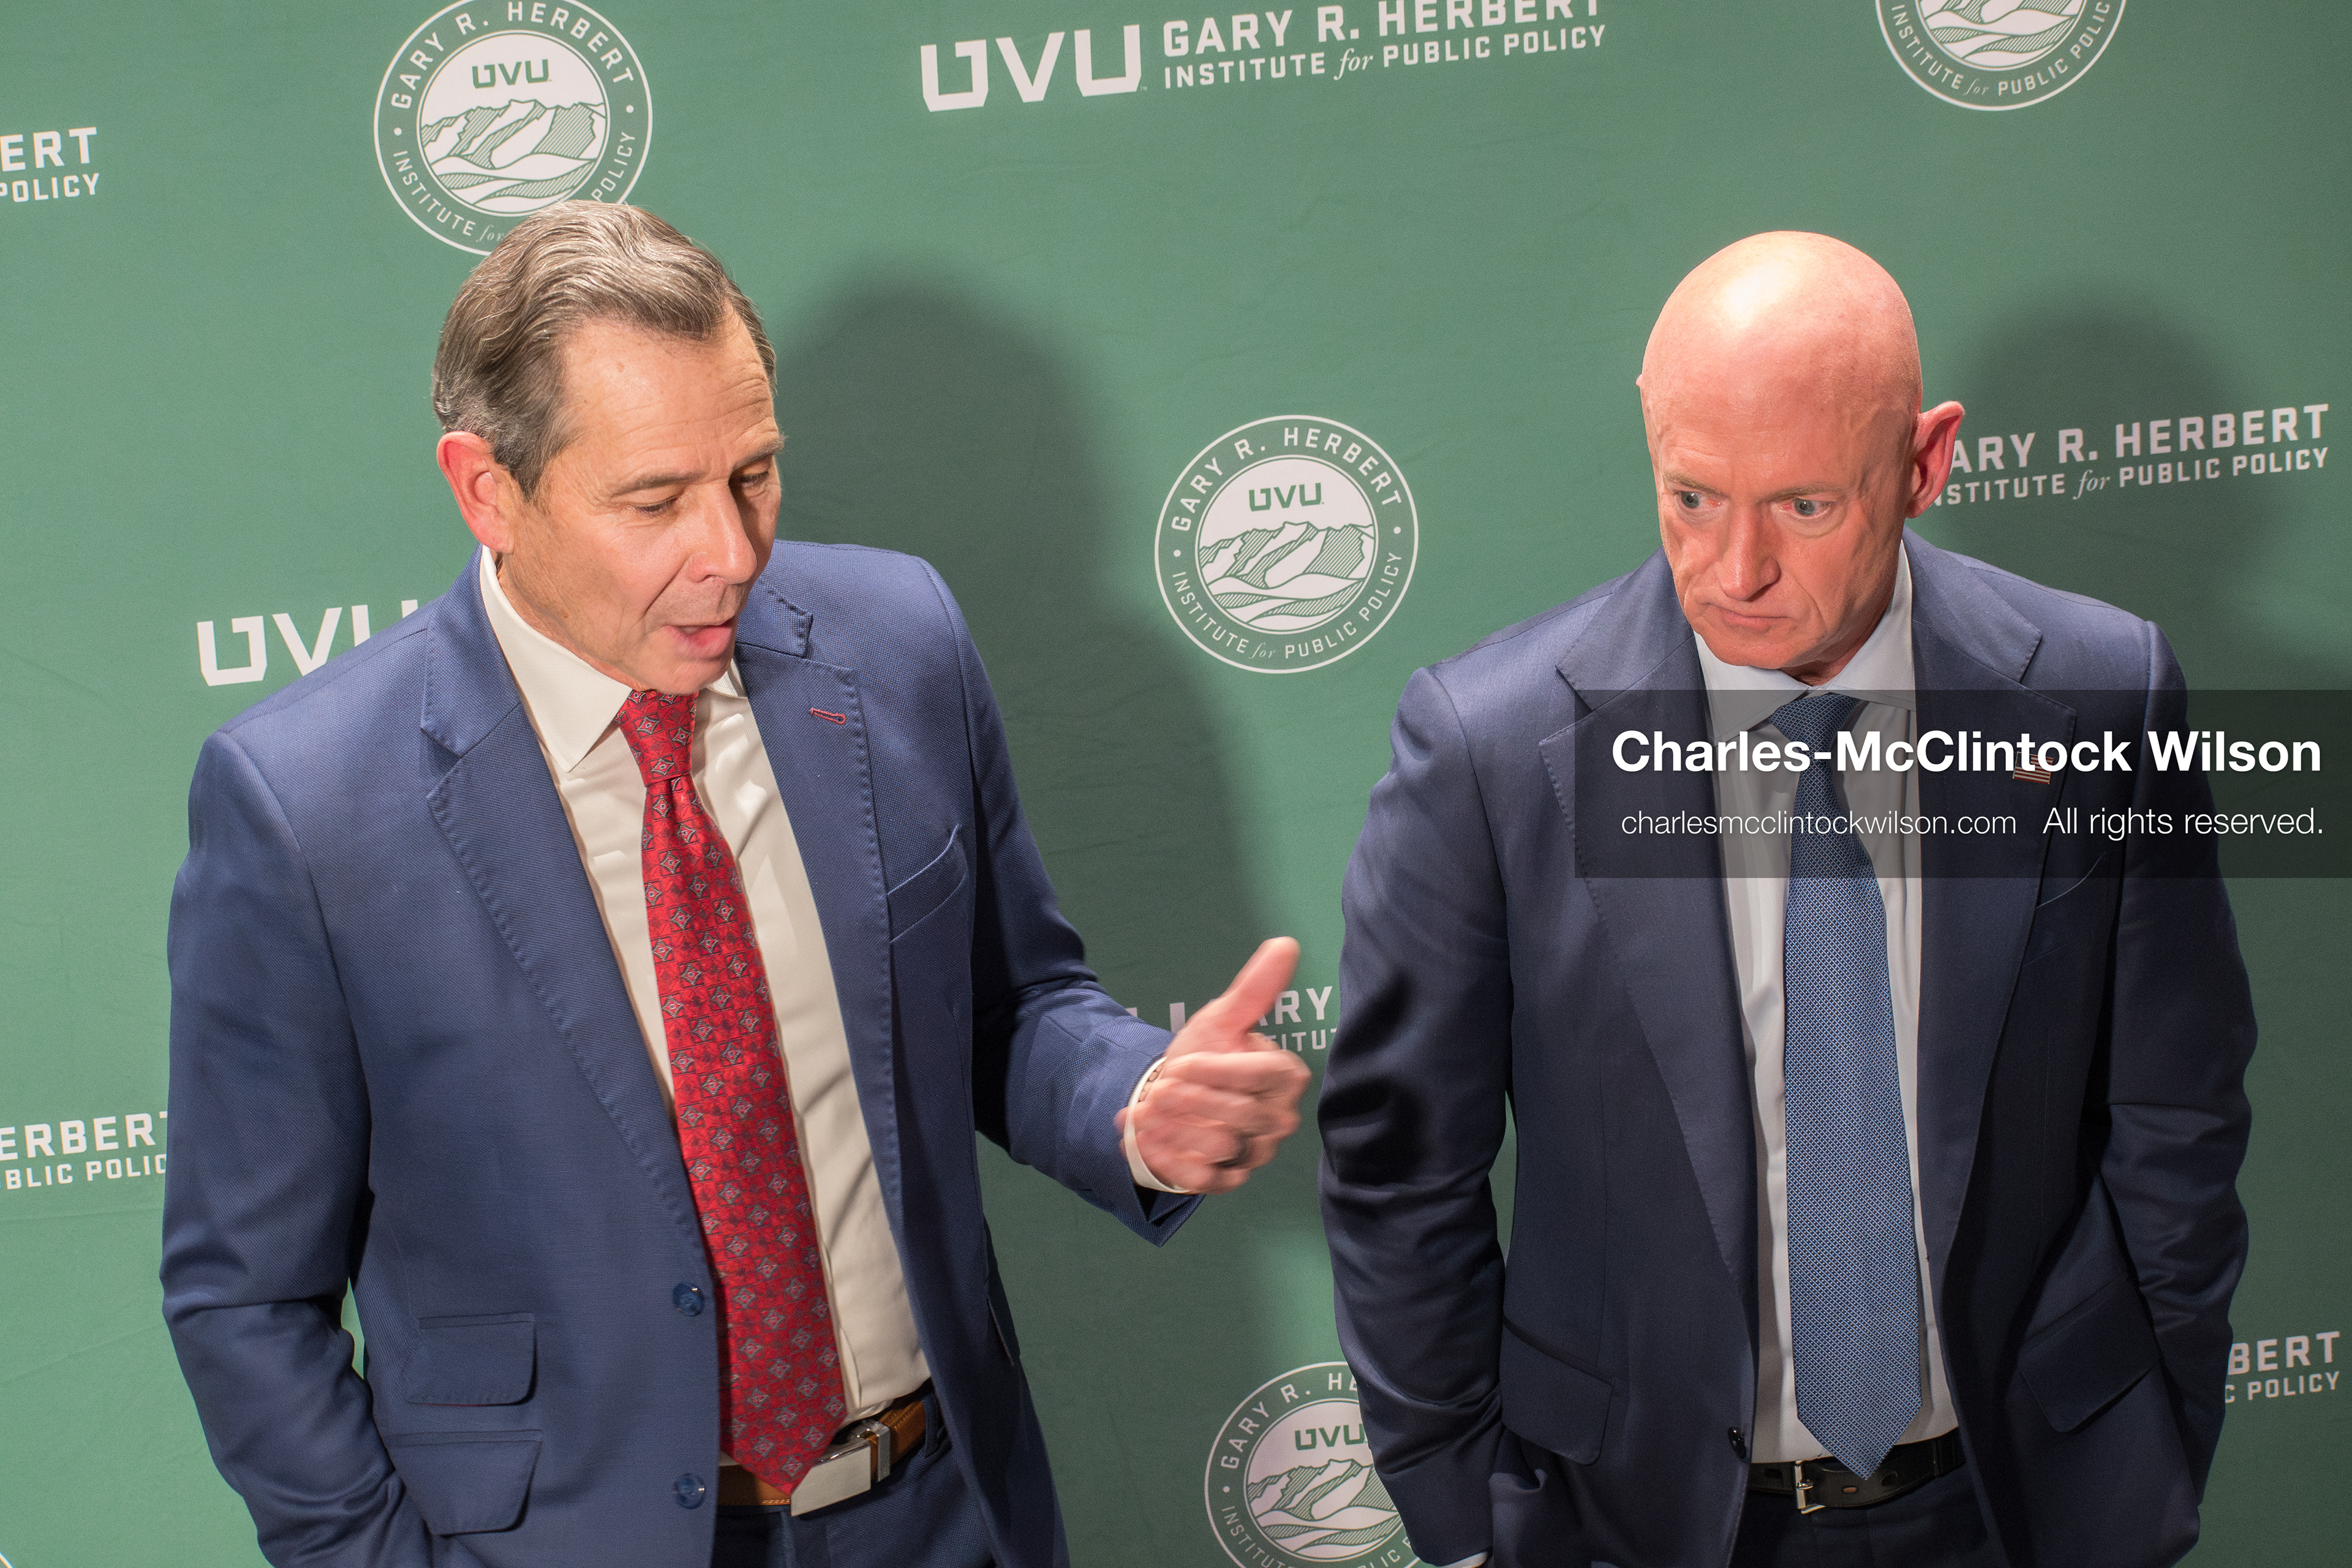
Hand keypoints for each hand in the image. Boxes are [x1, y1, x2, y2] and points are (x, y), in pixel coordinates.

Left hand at [1116, 937, 1311, 1194]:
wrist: (1172, 1096)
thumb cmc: (1204, 1054)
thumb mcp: (1222, 1019)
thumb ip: (1254, 988)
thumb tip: (1286, 943)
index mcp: (1285, 1078)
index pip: (1263, 1077)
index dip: (1218, 1071)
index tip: (1183, 1061)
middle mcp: (1279, 1119)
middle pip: (1242, 1114)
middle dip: (1192, 1100)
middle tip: (1160, 1089)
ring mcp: (1257, 1153)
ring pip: (1222, 1147)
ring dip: (1176, 1129)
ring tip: (1148, 1112)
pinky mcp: (1231, 1178)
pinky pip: (1207, 1179)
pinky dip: (1173, 1162)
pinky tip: (1149, 1141)